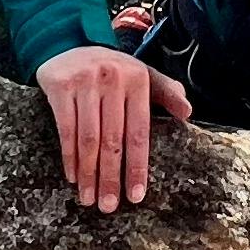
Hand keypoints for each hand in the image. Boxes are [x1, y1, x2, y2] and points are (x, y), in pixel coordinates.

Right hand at [38, 42, 189, 210]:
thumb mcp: (142, 74)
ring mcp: (85, 82)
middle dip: (110, 178)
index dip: (137, 167)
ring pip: (89, 139)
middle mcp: (113, 80)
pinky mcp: (61, 86)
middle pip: (112, 140)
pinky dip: (70, 157)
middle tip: (108, 206)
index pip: (139, 132)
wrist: (68, 42)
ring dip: (88, 174)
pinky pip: (66, 130)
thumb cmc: (112, 68)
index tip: (135, 196)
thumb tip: (188, 113)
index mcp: (138, 80)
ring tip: (89, 199)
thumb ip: (166, 92)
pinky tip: (72, 176)